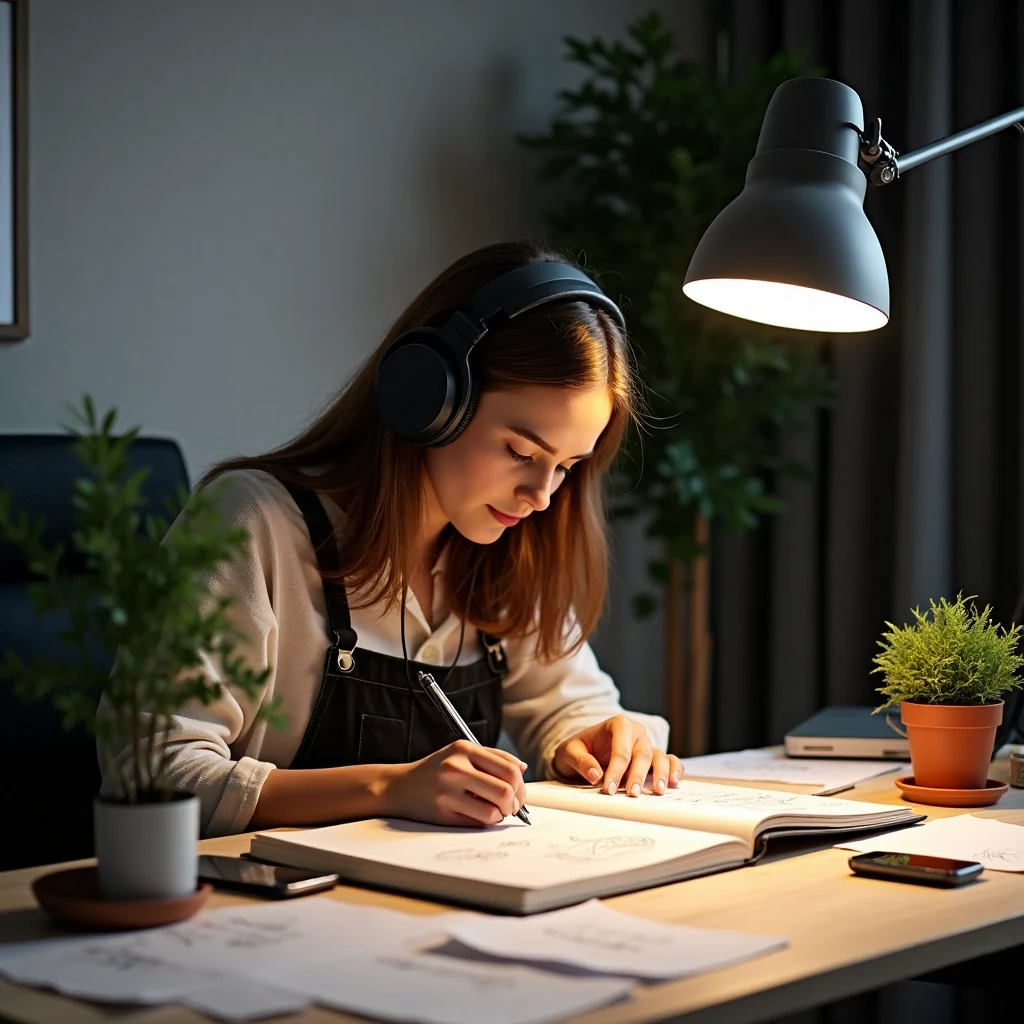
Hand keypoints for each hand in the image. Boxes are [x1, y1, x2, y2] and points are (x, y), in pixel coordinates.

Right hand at [382, 740, 527, 826]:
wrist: (400, 787)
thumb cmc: (436, 770)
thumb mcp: (461, 753)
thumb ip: (492, 757)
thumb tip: (522, 768)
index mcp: (464, 749)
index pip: (509, 768)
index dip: (520, 785)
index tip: (518, 793)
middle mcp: (455, 768)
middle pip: (505, 790)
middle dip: (514, 802)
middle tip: (511, 807)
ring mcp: (448, 791)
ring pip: (494, 811)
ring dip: (501, 815)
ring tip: (495, 812)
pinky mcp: (443, 813)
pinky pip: (478, 822)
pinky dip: (486, 822)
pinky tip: (480, 815)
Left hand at [552, 716, 682, 796]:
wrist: (585, 752)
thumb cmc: (579, 749)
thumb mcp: (570, 752)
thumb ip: (581, 761)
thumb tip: (595, 775)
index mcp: (619, 725)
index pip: (620, 750)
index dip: (616, 770)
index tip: (608, 789)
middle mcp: (637, 733)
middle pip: (641, 755)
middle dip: (637, 775)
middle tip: (632, 794)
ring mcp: (647, 745)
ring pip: (659, 757)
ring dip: (660, 774)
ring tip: (658, 791)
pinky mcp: (654, 758)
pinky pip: (670, 761)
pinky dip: (675, 770)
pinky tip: (673, 782)